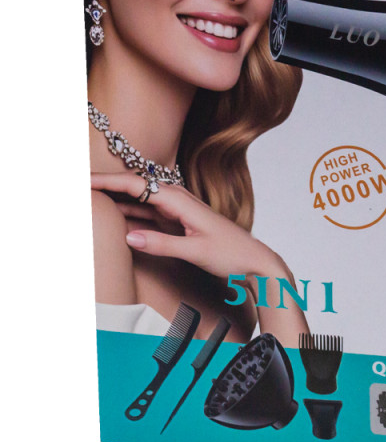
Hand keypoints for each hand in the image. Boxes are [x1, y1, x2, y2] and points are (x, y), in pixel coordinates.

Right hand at [90, 171, 285, 280]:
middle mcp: (178, 199)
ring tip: (86, 195)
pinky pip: (147, 212)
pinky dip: (128, 210)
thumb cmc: (231, 254)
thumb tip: (129, 236)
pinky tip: (112, 212)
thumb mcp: (196, 251)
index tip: (82, 180)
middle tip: (76, 184)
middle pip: (135, 185)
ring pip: (139, 198)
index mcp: (181, 200)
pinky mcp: (178, 222)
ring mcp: (178, 210)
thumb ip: (162, 244)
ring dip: (114, 195)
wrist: (254, 262)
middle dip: (106, 183)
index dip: (107, 181)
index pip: (137, 184)